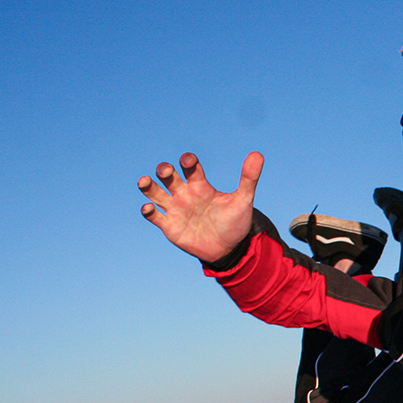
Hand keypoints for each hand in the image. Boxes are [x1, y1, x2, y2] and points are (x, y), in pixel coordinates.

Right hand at [138, 152, 262, 262]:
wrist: (229, 249)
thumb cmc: (235, 222)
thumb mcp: (243, 200)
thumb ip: (249, 178)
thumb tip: (258, 154)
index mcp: (200, 185)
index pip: (189, 167)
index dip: (187, 161)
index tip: (188, 161)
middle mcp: (185, 194)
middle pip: (168, 177)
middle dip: (164, 170)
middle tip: (167, 171)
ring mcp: (175, 210)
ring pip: (155, 193)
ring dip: (148, 186)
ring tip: (144, 182)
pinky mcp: (170, 226)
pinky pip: (154, 217)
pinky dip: (148, 211)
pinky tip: (148, 208)